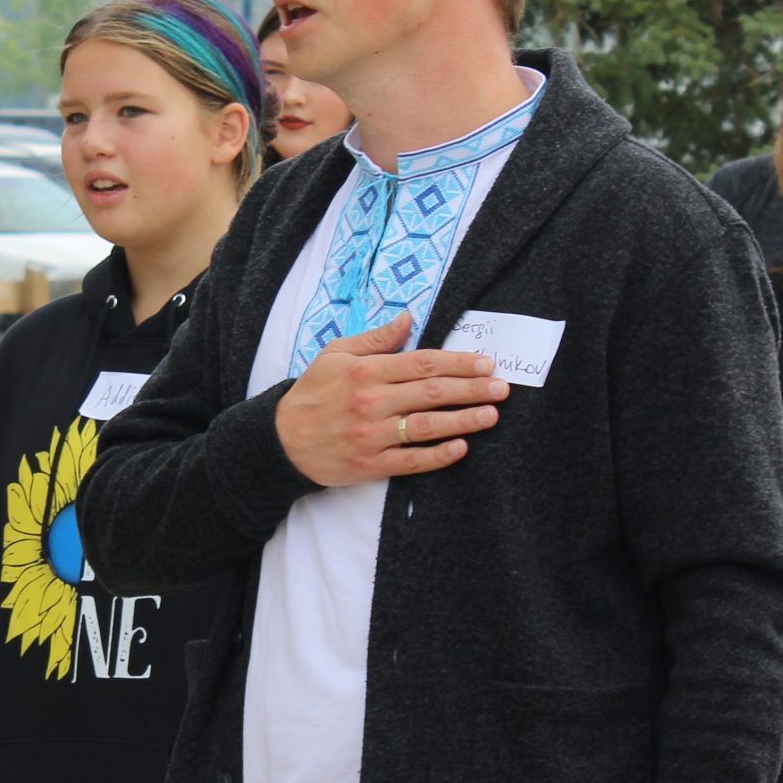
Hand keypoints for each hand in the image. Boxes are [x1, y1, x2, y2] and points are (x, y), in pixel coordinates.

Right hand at [274, 313, 509, 486]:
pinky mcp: (370, 464)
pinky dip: (438, 455)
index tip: (486, 363)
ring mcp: (372, 435)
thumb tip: (408, 318)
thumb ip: (376, 339)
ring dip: (463, 420)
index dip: (458, 363)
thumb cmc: (312, 393)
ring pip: (426, 427)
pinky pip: (411, 461)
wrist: (281, 440)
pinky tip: (461, 448)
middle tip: (502, 387)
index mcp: (366, 371)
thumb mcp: (336, 355)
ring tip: (492, 415)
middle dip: (471, 389)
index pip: (422, 363)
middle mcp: (372, 402)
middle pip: (432, 393)